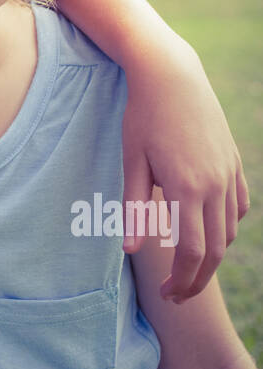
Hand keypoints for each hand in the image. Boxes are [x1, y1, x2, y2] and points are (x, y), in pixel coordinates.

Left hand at [122, 39, 249, 301]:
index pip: (193, 253)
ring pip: (230, 229)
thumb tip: (130, 250)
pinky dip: (227, 225)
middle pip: (216, 250)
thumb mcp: (131, 161)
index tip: (166, 294)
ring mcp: (228, 172)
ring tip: (189, 266)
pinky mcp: (233, 161)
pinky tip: (209, 230)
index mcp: (186, 188)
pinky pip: (238, 205)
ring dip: (213, 254)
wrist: (171, 74)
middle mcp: (214, 184)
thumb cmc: (143, 116)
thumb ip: (133, 208)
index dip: (182, 281)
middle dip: (198, 279)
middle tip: (177, 294)